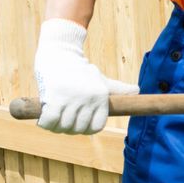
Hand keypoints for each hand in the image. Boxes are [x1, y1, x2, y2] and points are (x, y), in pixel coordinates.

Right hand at [32, 18, 136, 133]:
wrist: (59, 54)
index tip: (78, 123)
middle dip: (69, 128)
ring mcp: (71, 98)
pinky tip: (45, 118)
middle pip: (78, 129)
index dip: (86, 128)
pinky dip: (45, 123)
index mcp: (101, 96)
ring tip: (54, 118)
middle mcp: (88, 98)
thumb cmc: (81, 71)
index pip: (96, 127)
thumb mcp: (102, 80)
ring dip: (56, 127)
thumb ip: (118, 89)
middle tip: (63, 120)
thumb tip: (138, 90)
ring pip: (64, 127)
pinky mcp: (54, 97)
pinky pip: (49, 121)